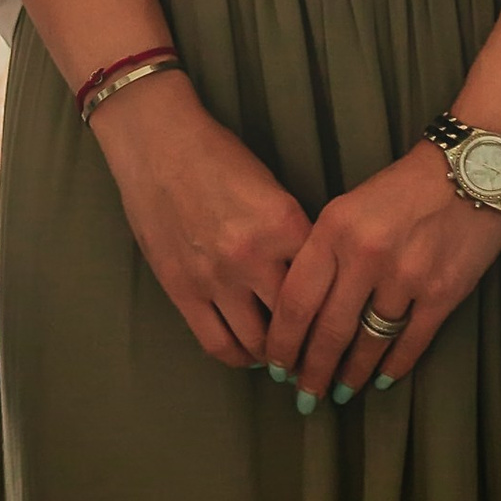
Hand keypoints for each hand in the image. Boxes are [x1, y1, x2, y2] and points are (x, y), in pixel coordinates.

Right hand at [87, 77, 310, 368]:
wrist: (156, 142)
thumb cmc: (216, 156)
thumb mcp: (272, 188)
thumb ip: (292, 234)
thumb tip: (315, 279)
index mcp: (285, 224)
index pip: (328, 283)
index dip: (339, 310)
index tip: (343, 323)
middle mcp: (254, 256)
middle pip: (299, 322)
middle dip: (312, 344)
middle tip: (319, 351)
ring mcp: (216, 278)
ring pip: (260, 343)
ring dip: (276, 356)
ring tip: (284, 356)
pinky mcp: (183, 290)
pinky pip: (217, 343)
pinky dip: (239, 357)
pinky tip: (248, 353)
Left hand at [264, 142, 500, 402]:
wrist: (469, 169)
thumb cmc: (400, 190)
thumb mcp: (346, 208)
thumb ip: (322, 252)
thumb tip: (299, 311)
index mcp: (333, 230)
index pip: (296, 300)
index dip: (283, 341)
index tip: (276, 366)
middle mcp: (365, 255)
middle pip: (329, 330)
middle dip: (312, 370)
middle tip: (302, 397)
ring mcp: (406, 276)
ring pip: (368, 341)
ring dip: (350, 374)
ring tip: (338, 393)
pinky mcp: (443, 291)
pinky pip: (412, 341)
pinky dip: (393, 366)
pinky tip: (379, 380)